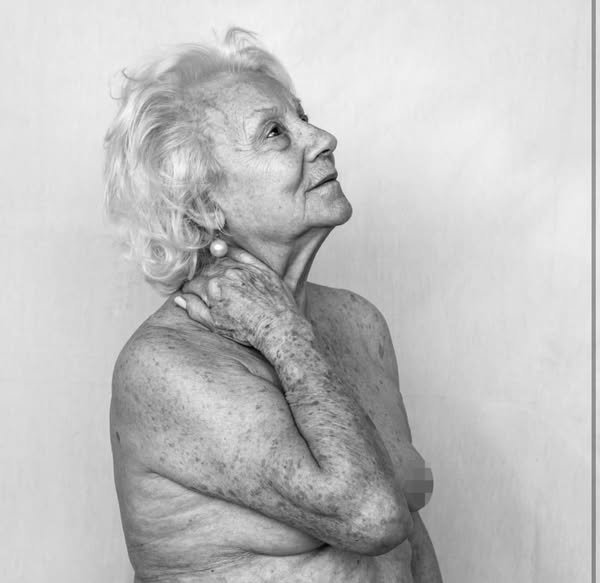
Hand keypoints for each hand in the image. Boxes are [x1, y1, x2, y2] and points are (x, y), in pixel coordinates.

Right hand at [176, 247, 302, 348]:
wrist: (279, 328)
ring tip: (212, 275)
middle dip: (201, 279)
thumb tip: (179, 299)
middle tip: (201, 287)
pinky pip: (242, 254)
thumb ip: (195, 310)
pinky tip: (226, 252)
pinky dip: (232, 252)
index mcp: (213, 288)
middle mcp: (228, 274)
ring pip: (222, 261)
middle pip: (206, 271)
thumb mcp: (216, 325)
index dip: (189, 290)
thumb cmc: (248, 330)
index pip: (193, 284)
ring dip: (214, 266)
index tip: (190, 294)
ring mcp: (245, 269)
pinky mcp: (260, 268)